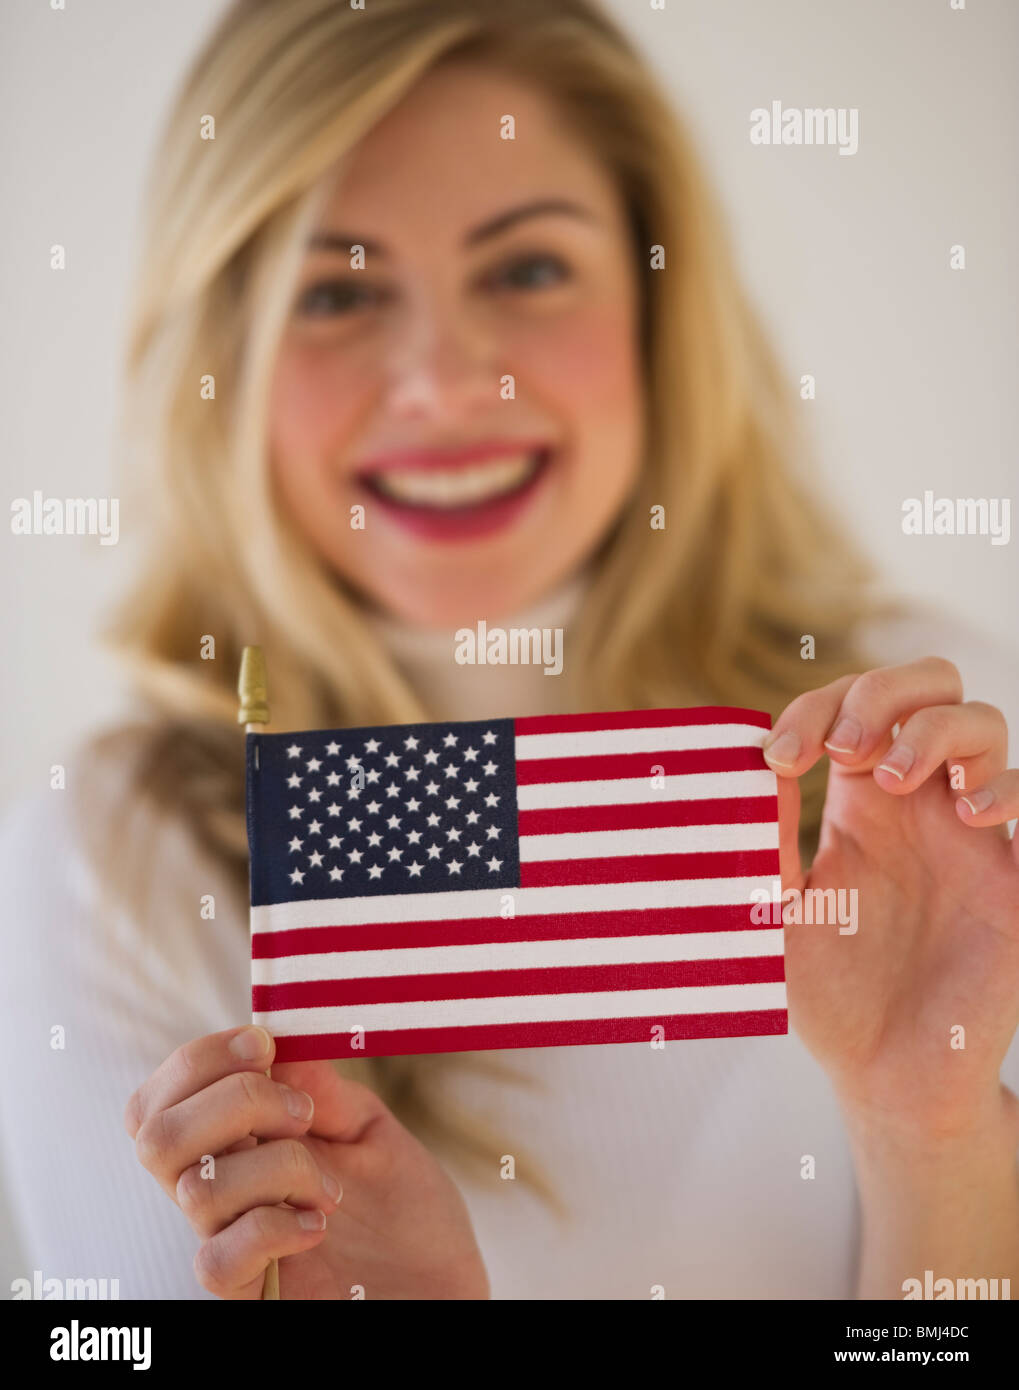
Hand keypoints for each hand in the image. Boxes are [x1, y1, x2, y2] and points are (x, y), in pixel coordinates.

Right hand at [125, 1026, 488, 1299]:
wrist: (442, 1287)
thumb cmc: (406, 1211)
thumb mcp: (373, 1132)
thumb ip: (324, 1091)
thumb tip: (280, 1044)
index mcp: (238, 1144)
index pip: (161, 1100)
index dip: (198, 1062)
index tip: (264, 1046)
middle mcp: (222, 1192)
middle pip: (154, 1138)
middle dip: (233, 1102)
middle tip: (301, 1113)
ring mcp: (232, 1244)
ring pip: (198, 1190)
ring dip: (279, 1168)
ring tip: (333, 1187)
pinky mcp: (251, 1294)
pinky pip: (217, 1261)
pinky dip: (271, 1228)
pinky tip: (317, 1227)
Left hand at [764, 657, 1018, 1140]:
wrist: (887, 1074)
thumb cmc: (830, 994)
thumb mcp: (777, 909)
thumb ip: (766, 839)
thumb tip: (749, 761)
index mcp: (861, 802)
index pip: (851, 707)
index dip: (815, 708)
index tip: (779, 760)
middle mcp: (920, 805)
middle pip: (927, 686)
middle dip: (886, 692)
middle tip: (847, 750)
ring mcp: (971, 834)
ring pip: (982, 723)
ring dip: (935, 730)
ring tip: (898, 778)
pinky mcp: (1011, 876)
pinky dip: (1003, 785)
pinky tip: (967, 814)